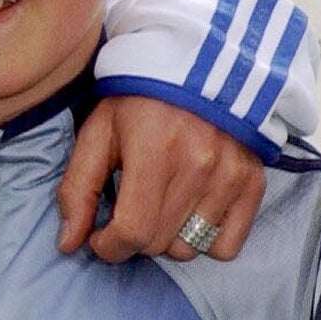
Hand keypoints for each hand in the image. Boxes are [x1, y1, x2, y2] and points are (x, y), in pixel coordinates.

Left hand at [55, 94, 263, 263]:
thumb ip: (78, 188)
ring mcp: (230, 176)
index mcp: (153, 151)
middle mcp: (198, 166)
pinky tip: (188, 213)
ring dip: (166, 239)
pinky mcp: (253, 184)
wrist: (198, 70)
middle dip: (134, 237)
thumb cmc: (138, 102)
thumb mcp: (97, 132)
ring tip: (159, 206)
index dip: (108, 246)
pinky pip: (226, 247)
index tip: (100, 237)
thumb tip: (68, 243)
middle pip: (159, 244)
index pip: (133, 231)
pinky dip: (203, 241)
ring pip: (189, 249)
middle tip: (129, 210)